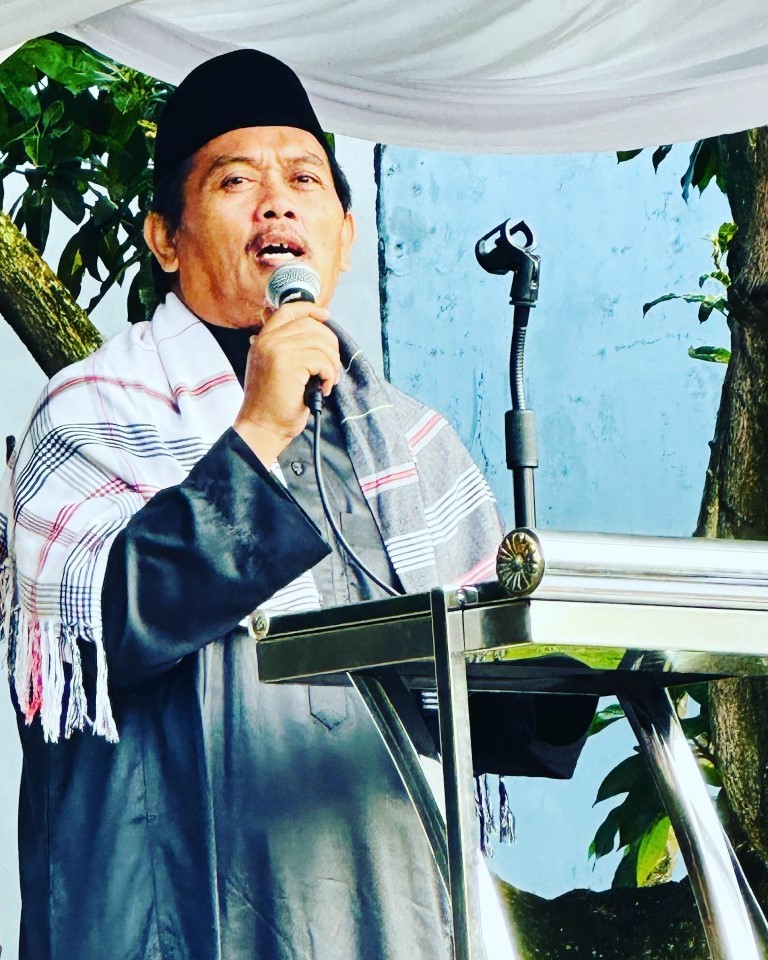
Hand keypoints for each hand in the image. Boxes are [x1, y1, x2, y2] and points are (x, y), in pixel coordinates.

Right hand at [233, 300, 340, 464]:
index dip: (311, 309)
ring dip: (332, 363)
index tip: (326, 316)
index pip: (289, 310)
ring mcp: (277, 349)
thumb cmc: (273, 405)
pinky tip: (323, 388)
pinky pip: (322, 360)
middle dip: (330, 345)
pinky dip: (329, 375)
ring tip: (328, 380)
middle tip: (332, 368)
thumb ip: (289, 349)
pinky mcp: (289, 363)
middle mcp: (268, 340)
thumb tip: (320, 337)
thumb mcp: (276, 368)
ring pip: (321, 343)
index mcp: (264, 339)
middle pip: (312, 326)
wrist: (262, 427)